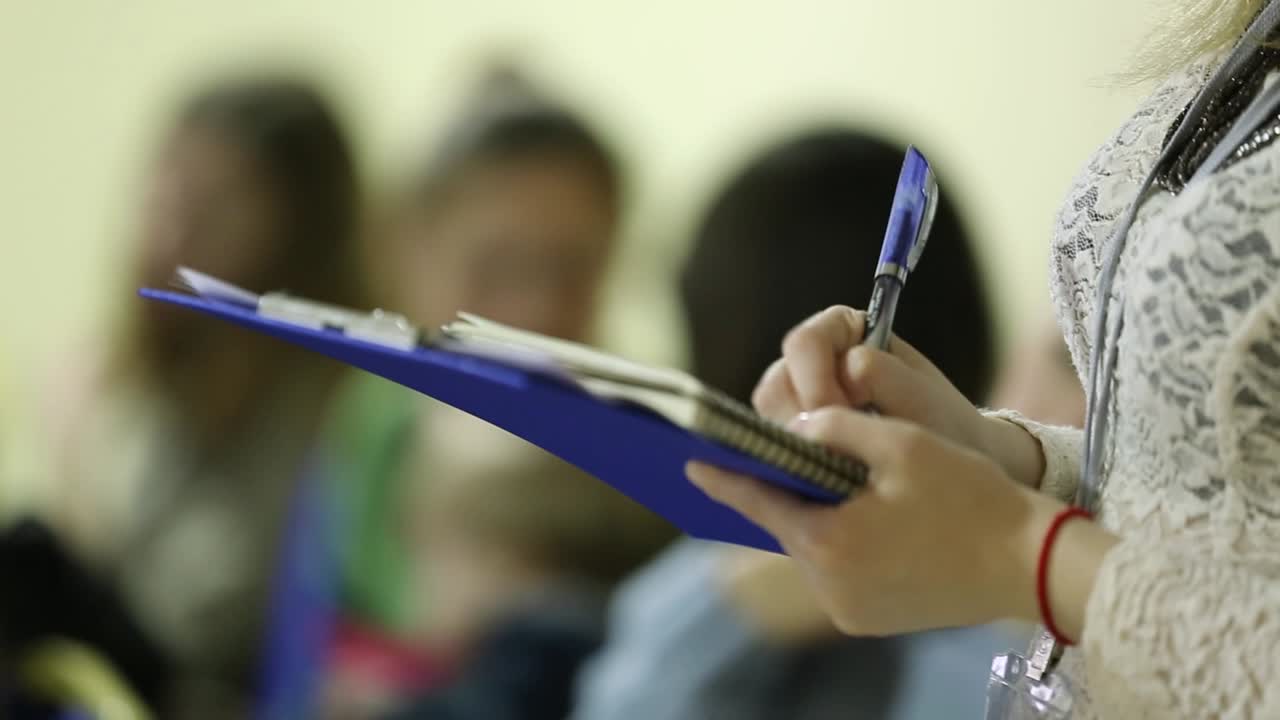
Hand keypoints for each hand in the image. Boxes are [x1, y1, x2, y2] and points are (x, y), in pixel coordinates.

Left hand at [690, 407, 1056, 634]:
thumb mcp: (902, 444)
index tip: (691, 464)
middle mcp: (830, 587)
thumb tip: (797, 428)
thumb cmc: (970, 498)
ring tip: (831, 483)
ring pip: (814, 550)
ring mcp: (851, 610)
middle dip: (786, 491)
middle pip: (789, 527)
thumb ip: (836, 428)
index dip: (725, 478)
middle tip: (776, 458)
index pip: (760, 502)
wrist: (1032, 565)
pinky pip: (839, 572)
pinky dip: (841, 543)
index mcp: (829, 544)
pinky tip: (862, 518)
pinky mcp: (872, 620)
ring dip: (819, 518)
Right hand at [753, 305, 1044, 487]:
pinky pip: (776, 449)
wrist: (953, 461)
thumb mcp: (921, 395)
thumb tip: (850, 366)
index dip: (815, 379)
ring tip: (837, 464)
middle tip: (838, 448)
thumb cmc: (941, 420)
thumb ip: (886, 376)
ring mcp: (798, 403)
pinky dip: (796, 463)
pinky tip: (825, 476)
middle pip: (776, 384)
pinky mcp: (795, 440)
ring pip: (768, 421)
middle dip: (803, 420)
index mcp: (840, 331)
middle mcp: (811, 363)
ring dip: (797, 446)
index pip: (804, 344)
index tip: (843, 412)